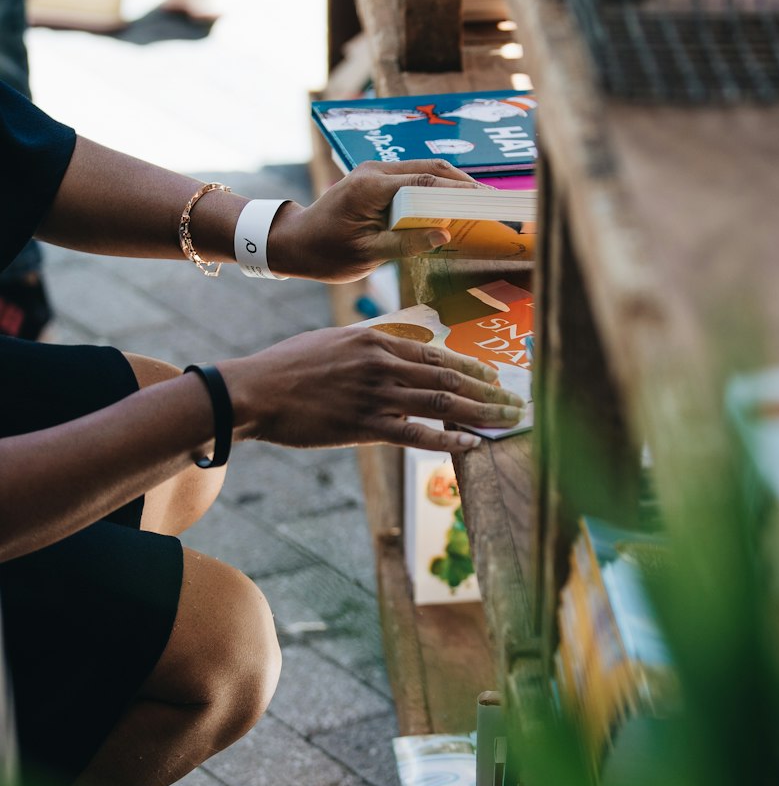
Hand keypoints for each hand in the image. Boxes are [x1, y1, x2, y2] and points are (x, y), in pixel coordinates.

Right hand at [219, 326, 524, 452]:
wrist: (254, 389)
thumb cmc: (288, 367)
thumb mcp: (334, 340)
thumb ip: (370, 346)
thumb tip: (398, 349)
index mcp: (375, 340)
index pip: (436, 354)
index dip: (472, 367)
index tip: (495, 377)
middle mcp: (382, 363)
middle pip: (449, 378)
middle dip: (489, 391)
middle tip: (517, 402)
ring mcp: (375, 395)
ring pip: (442, 404)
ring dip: (481, 414)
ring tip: (508, 422)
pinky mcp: (364, 425)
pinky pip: (416, 434)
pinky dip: (449, 439)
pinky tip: (473, 444)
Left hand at [267, 161, 482, 283]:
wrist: (295, 242)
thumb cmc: (325, 253)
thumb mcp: (367, 255)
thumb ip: (406, 243)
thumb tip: (444, 235)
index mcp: (371, 187)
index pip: (426, 182)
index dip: (459, 191)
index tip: (486, 200)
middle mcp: (374, 171)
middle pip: (431, 168)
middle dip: (463, 183)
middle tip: (491, 199)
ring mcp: (375, 172)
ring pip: (424, 169)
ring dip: (451, 183)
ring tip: (478, 201)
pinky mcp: (376, 180)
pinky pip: (412, 178)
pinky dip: (435, 188)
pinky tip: (451, 204)